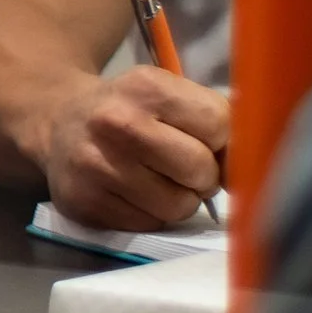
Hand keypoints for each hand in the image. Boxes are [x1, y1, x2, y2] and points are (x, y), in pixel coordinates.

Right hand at [41, 65, 228, 229]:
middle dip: (201, 175)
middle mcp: (115, 122)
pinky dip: (148, 213)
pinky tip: (130, 191)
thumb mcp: (166, 95)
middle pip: (201, 170)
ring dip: (178, 199)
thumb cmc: (128, 109)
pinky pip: (148, 224)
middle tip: (181, 165)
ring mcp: (95, 165)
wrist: (57, 121)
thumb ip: (214, 119)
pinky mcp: (83, 201)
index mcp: (144, 87)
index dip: (221, 140)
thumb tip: (254, 164)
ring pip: (178, 206)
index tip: (204, 140)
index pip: (220, 125)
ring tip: (156, 180)